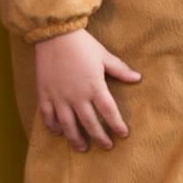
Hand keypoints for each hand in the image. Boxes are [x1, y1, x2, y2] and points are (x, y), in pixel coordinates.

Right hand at [35, 28, 140, 151]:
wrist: (55, 35)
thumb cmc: (82, 44)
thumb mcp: (104, 56)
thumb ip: (120, 69)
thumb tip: (137, 78)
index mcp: (94, 86)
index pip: (108, 111)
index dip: (116, 125)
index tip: (123, 135)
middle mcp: (77, 96)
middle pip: (89, 123)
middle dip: (99, 137)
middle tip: (107, 146)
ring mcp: (59, 97)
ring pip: (68, 125)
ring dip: (76, 138)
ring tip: (83, 148)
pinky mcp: (45, 94)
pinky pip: (48, 116)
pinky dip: (53, 126)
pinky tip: (58, 133)